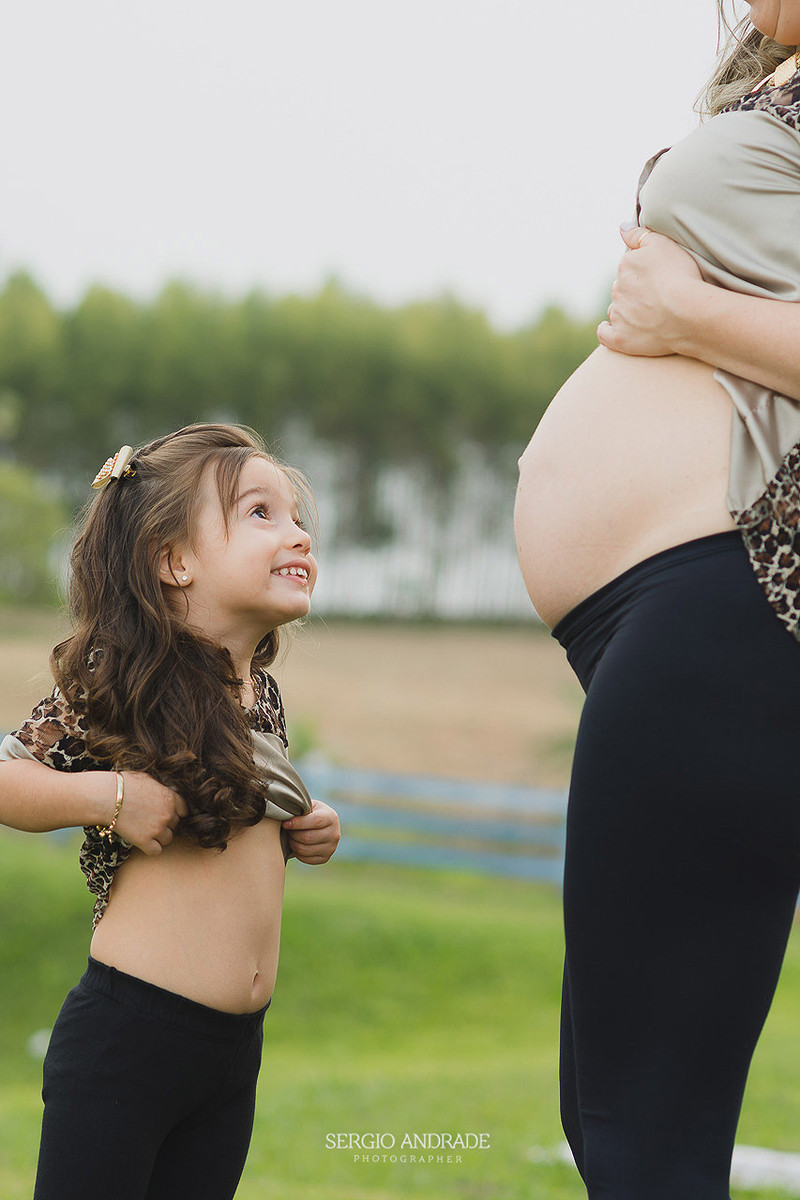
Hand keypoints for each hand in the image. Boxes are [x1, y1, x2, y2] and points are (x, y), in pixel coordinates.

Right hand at [110, 771, 188, 856]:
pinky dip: (151, 847)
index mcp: (170, 797)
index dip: (175, 812)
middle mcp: (167, 814)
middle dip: (165, 823)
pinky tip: (142, 840)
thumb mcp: (147, 780)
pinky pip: (156, 851)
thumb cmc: (123, 785)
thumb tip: (165, 794)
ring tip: (145, 829)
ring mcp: (157, 828)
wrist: (105, 797)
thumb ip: (161, 790)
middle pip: (175, 824)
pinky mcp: (144, 841)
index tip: (166, 813)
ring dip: (159, 836)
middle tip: (150, 819)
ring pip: (168, 839)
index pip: (184, 810)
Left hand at [282, 799, 340, 864]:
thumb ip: (300, 809)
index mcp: (331, 817)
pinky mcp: (325, 858)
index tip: (285, 823)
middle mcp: (335, 834)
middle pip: (308, 837)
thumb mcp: (307, 806)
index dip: (298, 823)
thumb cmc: (308, 812)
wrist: (319, 824)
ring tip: (290, 837)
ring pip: (305, 850)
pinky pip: (305, 859)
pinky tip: (295, 844)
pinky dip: (296, 853)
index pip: (315, 821)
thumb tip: (286, 817)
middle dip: (293, 834)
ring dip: (293, 844)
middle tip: (287, 830)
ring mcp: (331, 848)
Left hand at [597, 223, 703, 355]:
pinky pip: (605, 334)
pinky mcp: (621, 339)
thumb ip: (639, 234)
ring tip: (643, 314)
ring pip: (616, 309)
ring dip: (624, 310)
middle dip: (634, 291)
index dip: (643, 272)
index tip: (657, 277)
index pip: (629, 266)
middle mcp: (617, 290)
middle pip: (622, 288)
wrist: (687, 312)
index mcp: (626, 266)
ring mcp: (619, 315)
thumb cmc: (680, 275)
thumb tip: (621, 228)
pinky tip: (611, 329)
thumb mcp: (662, 243)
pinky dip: (607, 331)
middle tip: (655, 296)